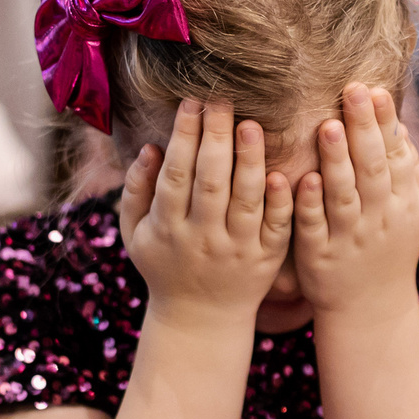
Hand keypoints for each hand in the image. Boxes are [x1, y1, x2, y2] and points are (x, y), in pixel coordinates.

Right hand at [117, 99, 293, 328]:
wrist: (200, 319)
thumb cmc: (164, 265)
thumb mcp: (135, 233)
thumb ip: (136, 189)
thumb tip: (151, 147)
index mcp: (168, 229)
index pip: (176, 174)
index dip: (183, 137)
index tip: (191, 103)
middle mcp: (203, 239)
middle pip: (211, 181)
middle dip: (216, 137)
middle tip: (222, 99)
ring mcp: (237, 250)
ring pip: (246, 200)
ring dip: (250, 160)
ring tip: (252, 123)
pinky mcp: (267, 259)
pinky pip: (276, 226)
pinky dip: (280, 199)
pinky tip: (282, 170)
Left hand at [292, 85, 418, 320]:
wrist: (370, 310)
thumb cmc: (387, 250)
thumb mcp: (408, 214)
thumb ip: (405, 171)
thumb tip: (398, 123)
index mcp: (404, 204)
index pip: (397, 156)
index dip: (386, 124)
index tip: (375, 90)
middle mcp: (380, 220)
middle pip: (373, 169)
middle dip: (364, 129)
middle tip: (352, 91)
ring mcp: (350, 239)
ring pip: (344, 195)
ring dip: (337, 160)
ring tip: (327, 126)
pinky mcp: (320, 257)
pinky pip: (315, 227)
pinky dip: (311, 204)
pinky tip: (304, 179)